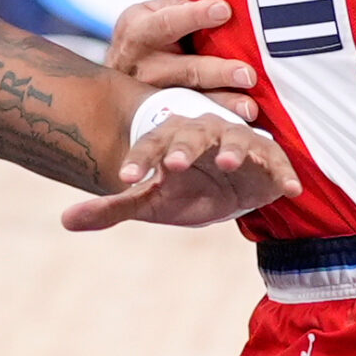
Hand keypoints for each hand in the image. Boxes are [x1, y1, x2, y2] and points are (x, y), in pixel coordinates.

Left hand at [60, 114, 299, 231]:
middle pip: (193, 135)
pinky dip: (284, 174)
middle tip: (175, 164)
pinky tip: (290, 189)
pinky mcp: (268, 161)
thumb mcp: (149, 200)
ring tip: (230, 164)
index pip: (150, 145)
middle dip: (184, 148)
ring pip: (236, 141)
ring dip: (234, 150)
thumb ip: (112, 208)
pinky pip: (277, 164)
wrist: (227, 187)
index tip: (125, 179)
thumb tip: (65, 220)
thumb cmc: (182, 188)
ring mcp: (238, 144)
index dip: (138, 159)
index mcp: (171, 141)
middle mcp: (204, 135)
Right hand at [104, 0, 258, 120]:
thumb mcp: (154, 14)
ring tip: (250, 107)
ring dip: (221, 104)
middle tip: (247, 74)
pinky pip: (191, 121)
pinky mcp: (159, 118)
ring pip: (188, 101)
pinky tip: (239, 126)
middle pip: (182, 70)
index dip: (194, 16)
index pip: (166, 22)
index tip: (224, 10)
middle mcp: (139, 64)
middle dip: (216, 72)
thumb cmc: (150, 38)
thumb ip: (181, 7)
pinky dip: (217, 122)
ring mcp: (149, 96)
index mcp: (136, 29)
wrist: (117, 77)